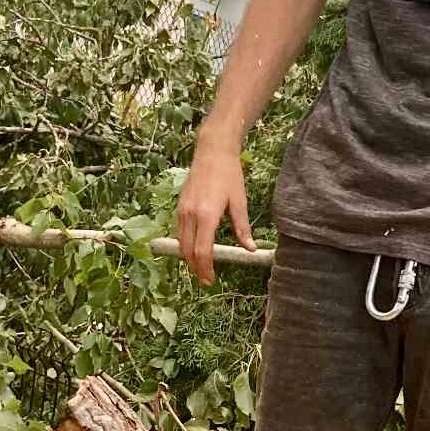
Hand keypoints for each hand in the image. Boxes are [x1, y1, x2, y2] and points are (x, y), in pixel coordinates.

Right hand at [177, 134, 255, 285]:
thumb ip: (242, 228)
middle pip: (188, 252)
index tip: (211, 280)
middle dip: (196, 269)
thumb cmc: (229, 174)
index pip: (202, 251)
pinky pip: (179, 233)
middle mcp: (191, 215)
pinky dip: (185, 246)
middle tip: (206, 279)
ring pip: (181, 244)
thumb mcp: (239, 202)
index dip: (206, 269)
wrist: (212, 151)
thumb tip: (250, 249)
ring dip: (189, 259)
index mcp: (207, 215)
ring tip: (201, 268)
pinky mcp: (179, 207)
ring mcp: (182, 211)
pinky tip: (194, 250)